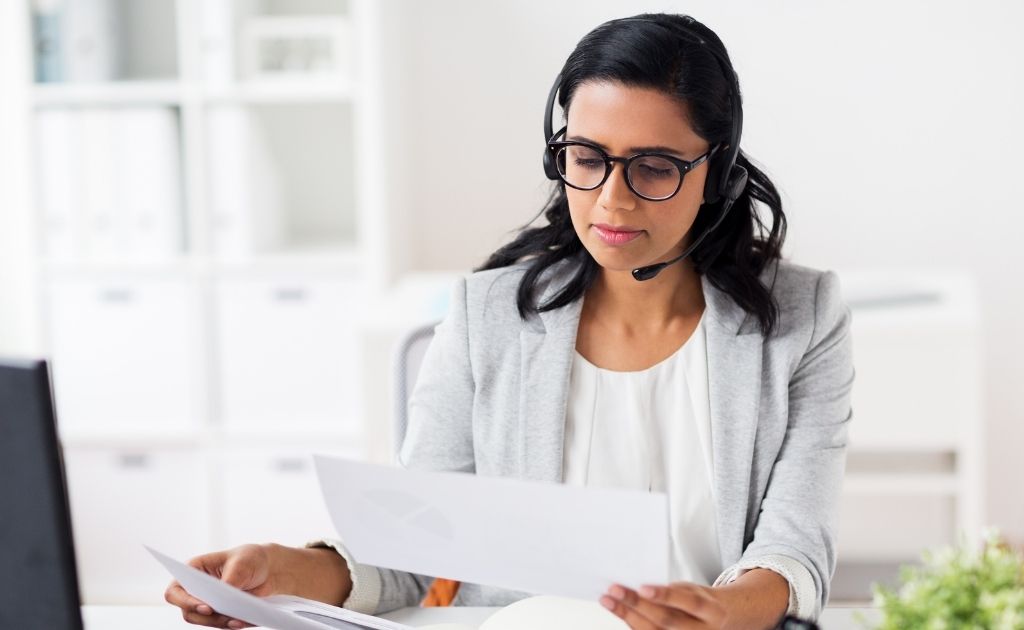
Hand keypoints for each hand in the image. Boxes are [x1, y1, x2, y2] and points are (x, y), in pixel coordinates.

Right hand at [164, 543, 350, 627]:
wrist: (284, 573)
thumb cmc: (261, 558)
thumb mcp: (251, 557)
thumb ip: (236, 571)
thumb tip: (224, 590)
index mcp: (197, 572)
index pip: (175, 587)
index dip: (183, 596)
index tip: (204, 600)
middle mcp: (201, 594)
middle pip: (189, 612)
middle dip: (206, 614)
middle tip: (227, 613)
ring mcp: (215, 611)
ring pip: (206, 624)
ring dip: (222, 623)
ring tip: (242, 617)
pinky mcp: (231, 622)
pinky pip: (226, 629)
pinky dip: (235, 627)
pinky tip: (248, 621)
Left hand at [600, 582, 726, 628]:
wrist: (720, 621)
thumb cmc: (700, 603)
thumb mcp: (694, 590)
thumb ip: (673, 592)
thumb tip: (640, 588)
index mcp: (711, 610)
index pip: (689, 601)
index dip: (666, 595)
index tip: (643, 587)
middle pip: (667, 619)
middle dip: (638, 605)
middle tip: (616, 590)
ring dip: (627, 616)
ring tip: (609, 600)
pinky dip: (632, 624)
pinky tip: (620, 613)